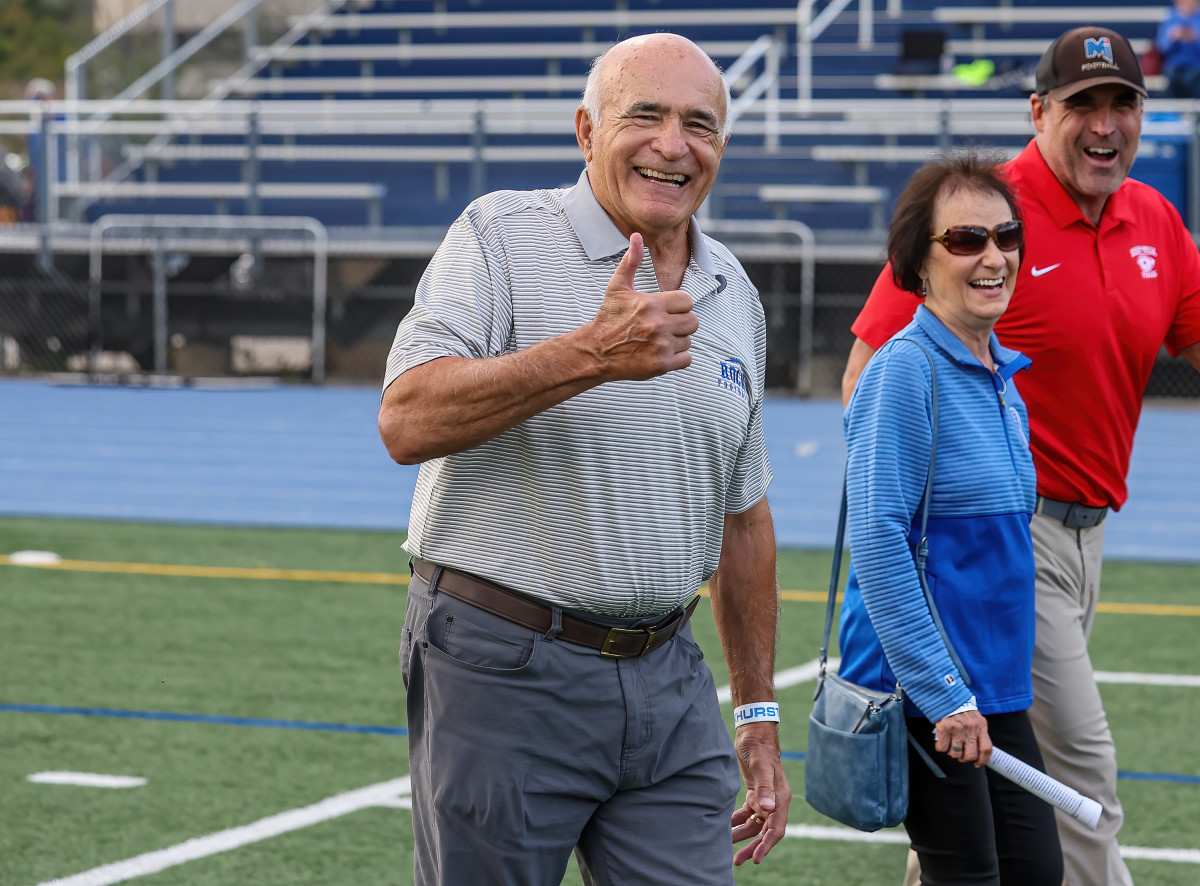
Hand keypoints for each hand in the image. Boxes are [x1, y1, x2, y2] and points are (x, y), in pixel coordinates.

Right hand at [584, 232, 698, 380]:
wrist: (596, 352)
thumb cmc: (608, 318)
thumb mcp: (617, 287)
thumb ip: (631, 262)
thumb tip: (636, 236)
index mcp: (651, 303)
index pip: (687, 301)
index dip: (678, 306)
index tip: (666, 310)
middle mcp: (658, 324)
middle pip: (693, 321)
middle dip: (681, 323)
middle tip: (665, 326)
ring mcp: (660, 346)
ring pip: (688, 340)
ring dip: (677, 341)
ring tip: (659, 340)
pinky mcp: (661, 365)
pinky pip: (687, 359)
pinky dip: (678, 358)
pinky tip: (662, 353)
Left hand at [730, 722, 790, 864]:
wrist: (752, 732)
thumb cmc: (759, 747)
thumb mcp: (761, 765)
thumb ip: (764, 787)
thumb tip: (767, 809)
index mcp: (780, 799)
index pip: (777, 829)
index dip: (767, 845)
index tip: (756, 858)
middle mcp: (774, 802)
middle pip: (765, 832)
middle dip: (753, 847)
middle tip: (738, 861)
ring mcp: (764, 800)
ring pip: (754, 826)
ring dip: (742, 837)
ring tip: (726, 847)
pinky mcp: (754, 795)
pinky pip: (746, 815)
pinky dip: (736, 822)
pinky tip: (725, 827)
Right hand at [933, 710, 991, 766]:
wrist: (946, 695)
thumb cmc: (960, 708)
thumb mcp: (975, 718)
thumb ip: (978, 732)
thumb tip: (979, 750)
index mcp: (980, 726)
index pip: (986, 749)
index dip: (983, 760)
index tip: (978, 763)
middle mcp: (970, 728)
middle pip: (970, 755)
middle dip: (964, 758)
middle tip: (960, 754)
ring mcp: (957, 729)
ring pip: (955, 754)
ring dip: (952, 753)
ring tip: (950, 745)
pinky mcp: (944, 728)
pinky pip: (942, 748)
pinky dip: (940, 747)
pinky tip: (941, 741)